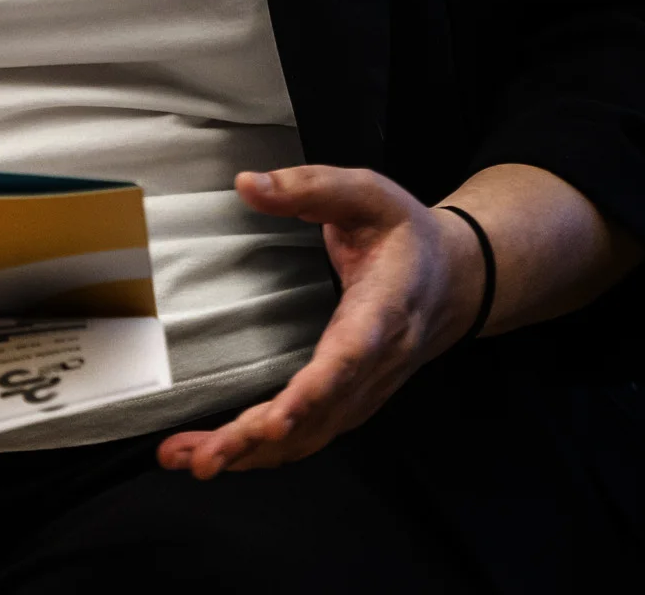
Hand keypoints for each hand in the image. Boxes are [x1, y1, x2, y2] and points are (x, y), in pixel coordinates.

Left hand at [155, 166, 482, 478]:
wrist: (454, 279)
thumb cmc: (406, 235)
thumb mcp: (367, 194)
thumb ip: (309, 186)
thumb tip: (247, 185)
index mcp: (384, 308)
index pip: (349, 357)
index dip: (312, 392)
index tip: (274, 419)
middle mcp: (377, 362)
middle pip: (320, 414)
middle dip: (259, 439)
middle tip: (205, 457)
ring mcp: (366, 390)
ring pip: (310, 436)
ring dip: (250, 455)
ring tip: (190, 459)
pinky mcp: (352, 404)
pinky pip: (308, 438)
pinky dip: (262, 454)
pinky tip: (217, 456)